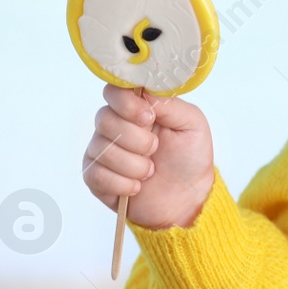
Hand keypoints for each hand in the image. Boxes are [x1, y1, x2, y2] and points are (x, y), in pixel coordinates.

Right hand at [82, 84, 214, 229]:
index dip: (127, 103)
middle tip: (155, 149)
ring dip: (134, 165)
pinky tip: (137, 186)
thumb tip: (145, 91)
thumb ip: (170, 104)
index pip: (114, 91)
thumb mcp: (192, 125)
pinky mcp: (95, 176)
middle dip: (136, 140)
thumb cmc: (189, 158)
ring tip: (151, 171)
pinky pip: (97, 174)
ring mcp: (102, 150)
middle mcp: (115, 125)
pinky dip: (123, 184)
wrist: (187, 197)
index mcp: (137, 108)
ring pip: (102, 149)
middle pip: (105, 119)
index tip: (148, 118)